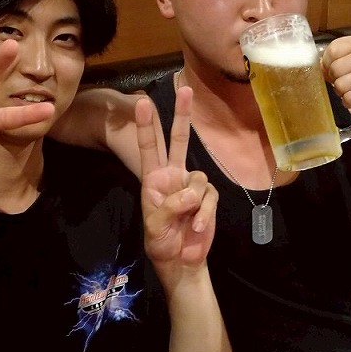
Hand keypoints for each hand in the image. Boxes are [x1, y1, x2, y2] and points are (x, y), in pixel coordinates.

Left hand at [136, 86, 216, 271]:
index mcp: (153, 178)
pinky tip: (197, 228)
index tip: (141, 103)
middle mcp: (173, 175)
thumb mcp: (155, 225)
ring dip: (194, 203)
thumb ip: (169, 206)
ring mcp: (191, 186)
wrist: (181, 262)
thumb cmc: (160, 241)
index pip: (149, 147)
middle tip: (185, 89)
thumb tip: (191, 193)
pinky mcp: (208, 198)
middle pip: (179, 140)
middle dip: (182, 114)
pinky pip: (210, 198)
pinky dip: (205, 214)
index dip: (145, 126)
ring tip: (187, 222)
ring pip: (198, 178)